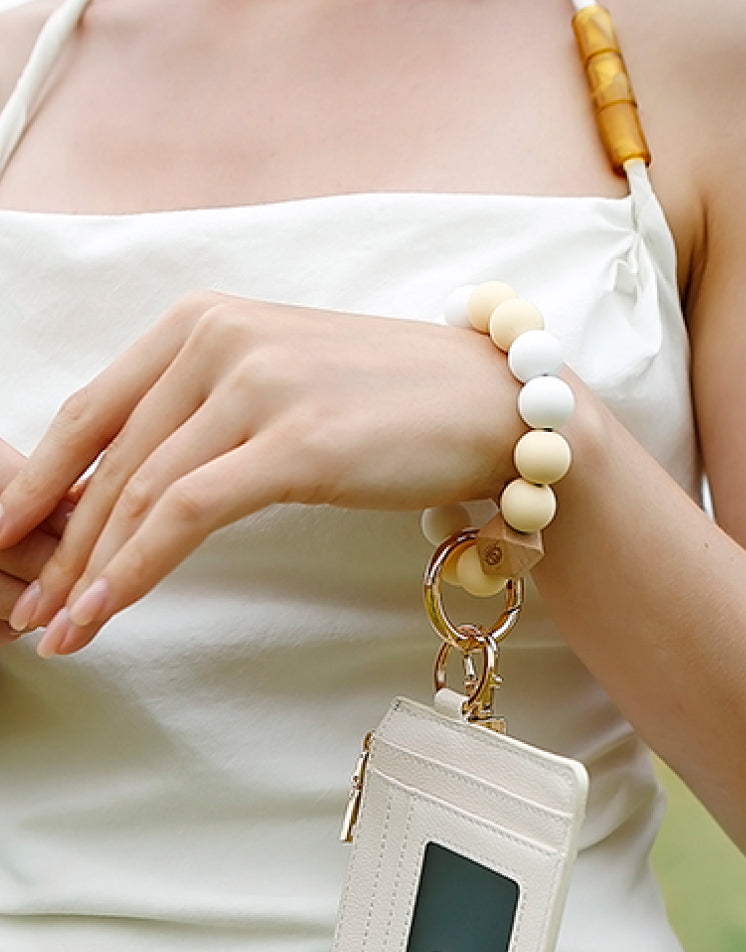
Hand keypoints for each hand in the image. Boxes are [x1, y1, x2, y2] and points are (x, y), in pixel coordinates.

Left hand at [0, 291, 521, 655]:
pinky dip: (136, 569)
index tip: (5, 542)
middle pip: (107, 460)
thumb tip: (134, 482)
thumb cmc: (388, 404)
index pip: (92, 412)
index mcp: (200, 322)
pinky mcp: (297, 442)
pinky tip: (106, 611)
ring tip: (56, 630)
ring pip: (139, 492)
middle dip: (55, 545)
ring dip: (88, 572)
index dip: (38, 484)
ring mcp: (257, 386)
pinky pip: (188, 514)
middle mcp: (216, 339)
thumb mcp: (275, 389)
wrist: (491, 405)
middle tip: (22, 608)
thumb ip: (201, 415)